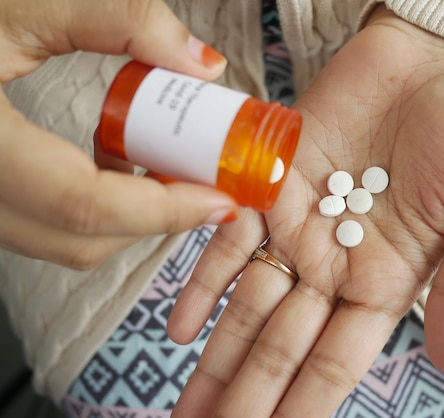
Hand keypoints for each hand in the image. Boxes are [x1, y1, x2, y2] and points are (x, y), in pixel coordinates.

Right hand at [0, 0, 236, 267]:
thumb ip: (120, 20)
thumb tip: (202, 65)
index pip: (85, 205)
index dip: (164, 210)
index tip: (222, 200)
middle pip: (79, 238)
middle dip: (154, 218)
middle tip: (202, 181)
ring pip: (61, 240)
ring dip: (126, 215)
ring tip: (165, 167)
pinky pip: (43, 223)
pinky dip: (92, 206)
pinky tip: (113, 161)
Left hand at [168, 6, 443, 416]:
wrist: (432, 63)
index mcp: (385, 283)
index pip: (334, 363)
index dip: (302, 408)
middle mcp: (334, 265)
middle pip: (280, 347)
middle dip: (246, 398)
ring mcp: (299, 228)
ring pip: (247, 307)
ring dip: (216, 358)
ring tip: (188, 408)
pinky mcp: (271, 184)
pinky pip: (229, 241)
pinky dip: (203, 281)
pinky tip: (180, 328)